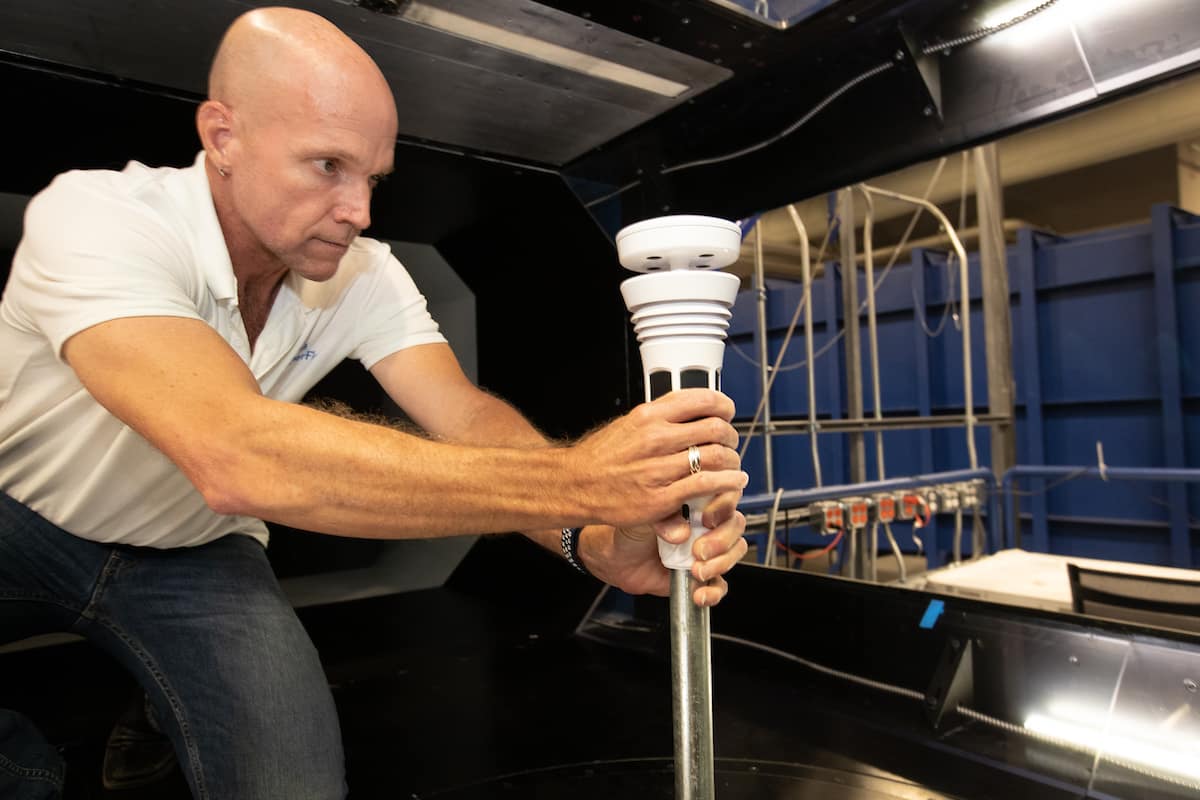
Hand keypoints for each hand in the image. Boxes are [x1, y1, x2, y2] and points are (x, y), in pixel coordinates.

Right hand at [566, 389, 746, 529]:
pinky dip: (728, 482)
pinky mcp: (661, 498)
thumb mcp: (628, 423)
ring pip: (716, 456)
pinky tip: (733, 482)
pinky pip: (706, 484)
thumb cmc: (601, 457)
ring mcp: (658, 469)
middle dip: (731, 436)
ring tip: (732, 465)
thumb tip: (689, 408)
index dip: (724, 406)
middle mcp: (655, 438)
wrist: (576, 485)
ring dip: (732, 461)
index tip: (727, 412)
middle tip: (730, 443)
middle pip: (714, 428)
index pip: (702, 399)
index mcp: (649, 416)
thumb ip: (660, 416)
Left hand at [581, 489, 747, 606]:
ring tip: (696, 570)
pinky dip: (714, 591)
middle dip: (721, 540)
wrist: (617, 559)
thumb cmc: (630, 529)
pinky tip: (699, 593)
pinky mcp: (703, 575)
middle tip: (698, 550)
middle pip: (734, 525)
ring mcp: (707, 549)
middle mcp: (705, 524)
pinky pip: (720, 584)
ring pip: (734, 552)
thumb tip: (681, 532)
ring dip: (720, 564)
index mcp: (695, 502)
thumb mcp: (644, 515)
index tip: (706, 517)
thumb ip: (663, 517)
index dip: (722, 505)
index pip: (725, 495)